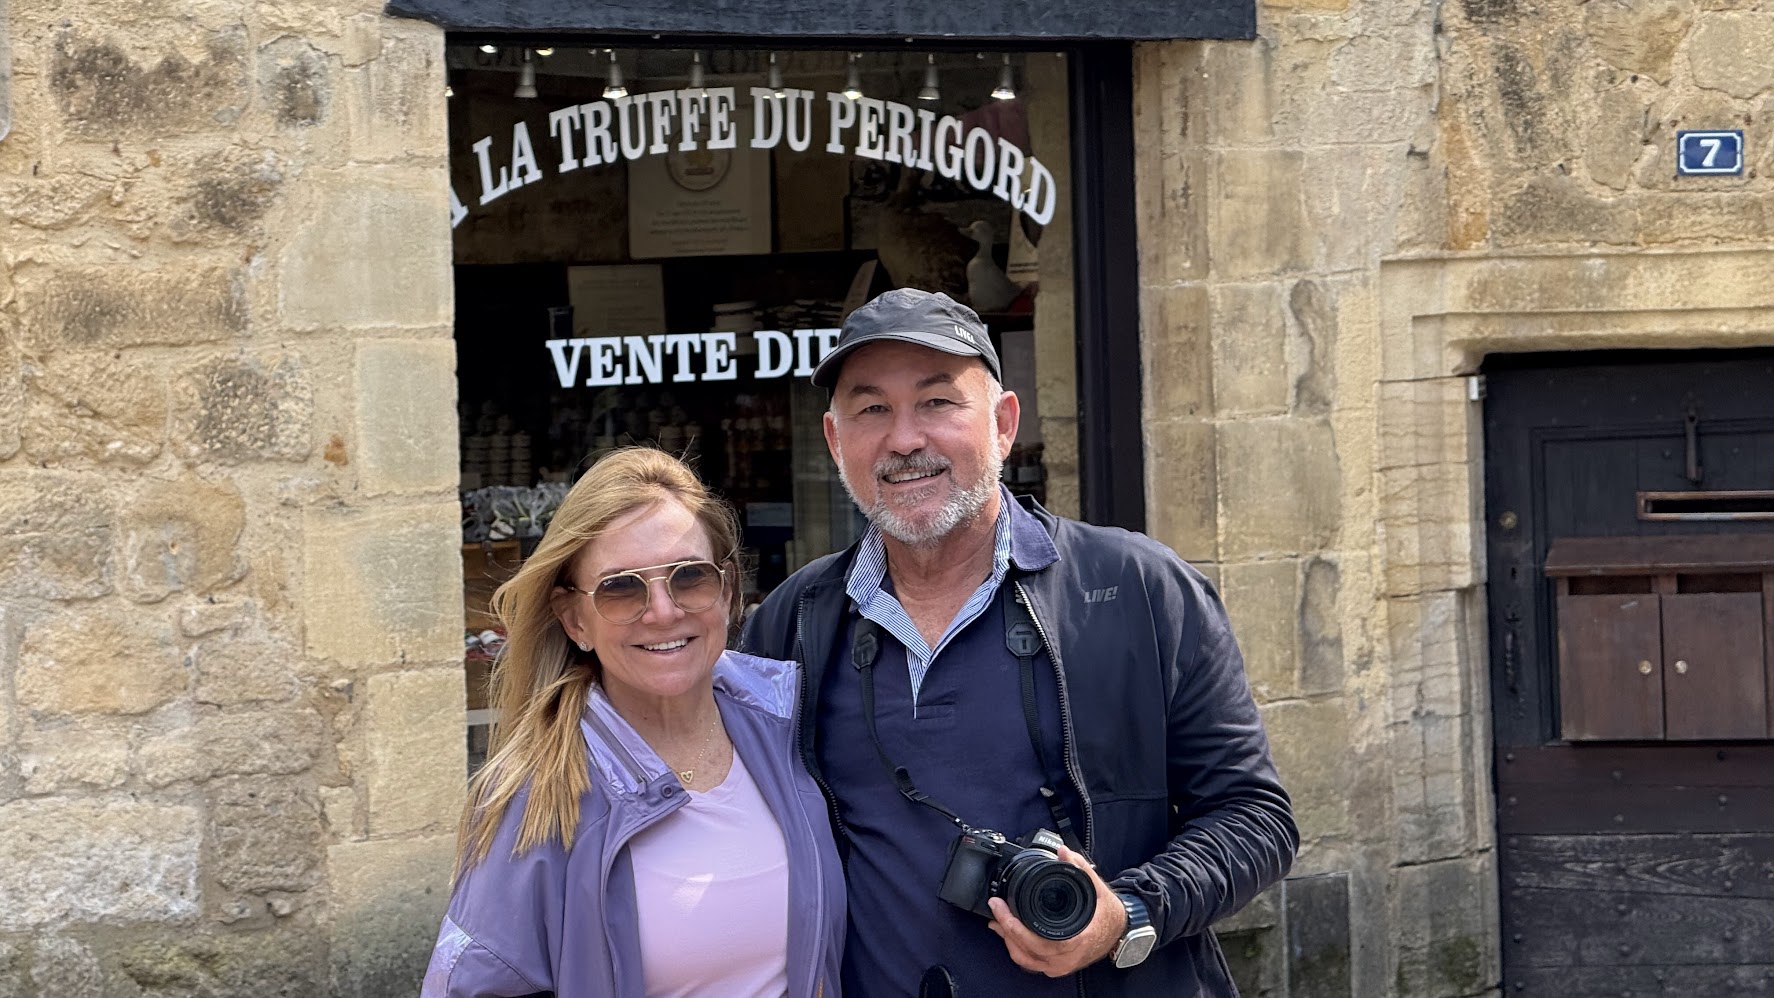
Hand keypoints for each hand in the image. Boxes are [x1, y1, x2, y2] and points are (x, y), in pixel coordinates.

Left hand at [986, 845, 1126, 976]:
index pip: (1036, 938)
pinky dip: (1018, 949)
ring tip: (997, 920)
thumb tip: (1063, 851)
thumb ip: (1080, 868)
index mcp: (1075, 940)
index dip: (1013, 924)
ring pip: (1025, 959)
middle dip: (1005, 928)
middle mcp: (1066, 958)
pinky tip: (1009, 935)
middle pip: (1025, 950)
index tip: (1000, 906)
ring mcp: (1061, 965)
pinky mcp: (1057, 967)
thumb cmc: (1110, 915)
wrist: (1121, 933)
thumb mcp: (1098, 889)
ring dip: (1008, 940)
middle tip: (995, 908)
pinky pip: (1031, 963)